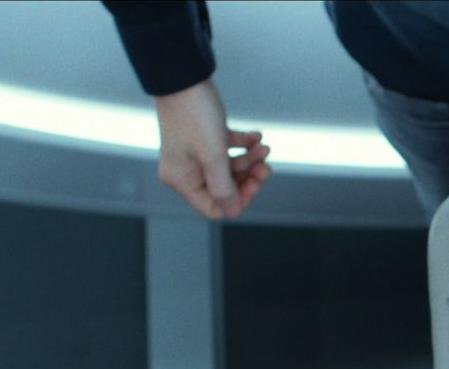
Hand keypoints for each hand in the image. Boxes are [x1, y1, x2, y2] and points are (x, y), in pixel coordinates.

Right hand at [154, 78, 271, 219]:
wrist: (185, 77)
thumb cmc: (193, 115)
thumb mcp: (212, 156)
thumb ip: (223, 188)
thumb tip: (232, 210)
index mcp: (183, 180)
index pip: (214, 207)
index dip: (238, 200)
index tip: (255, 185)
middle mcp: (188, 169)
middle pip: (225, 188)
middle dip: (248, 178)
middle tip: (265, 167)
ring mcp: (197, 153)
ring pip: (230, 168)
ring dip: (250, 160)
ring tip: (263, 148)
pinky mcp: (206, 137)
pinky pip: (230, 148)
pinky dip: (245, 145)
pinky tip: (256, 137)